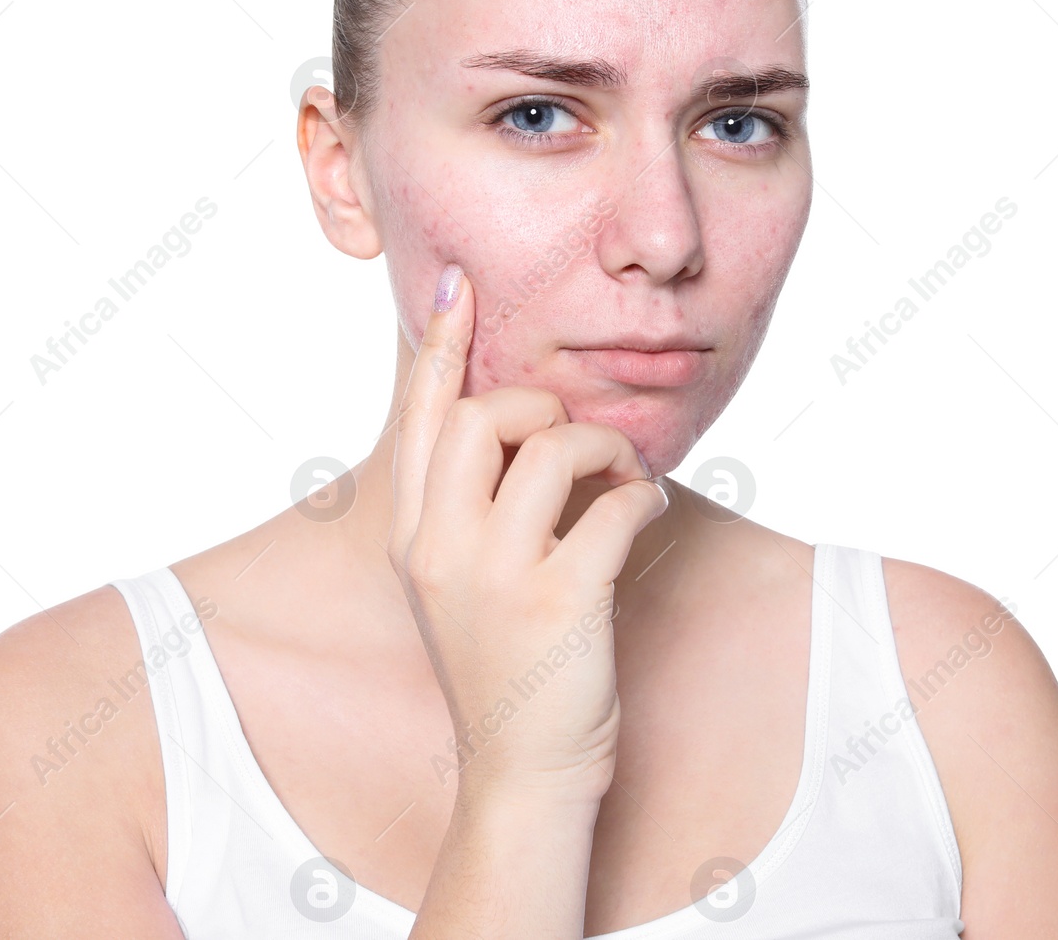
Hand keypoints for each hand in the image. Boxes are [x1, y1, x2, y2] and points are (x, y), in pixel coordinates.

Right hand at [388, 263, 669, 805]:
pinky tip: (643, 514)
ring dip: (606, 447)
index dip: (440, 344)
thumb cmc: (504, 665)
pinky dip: (641, 497)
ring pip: (552, 449)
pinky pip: (614, 507)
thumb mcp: (458, 582)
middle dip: (537, 406)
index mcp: (413, 537)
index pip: (418, 417)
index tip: (457, 283)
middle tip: (571, 437)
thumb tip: (523, 421)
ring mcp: (496, 576)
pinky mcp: (558, 602)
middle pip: (479, 416)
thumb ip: (469, 507)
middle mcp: (441, 548)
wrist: (522, 773)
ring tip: (623, 475)